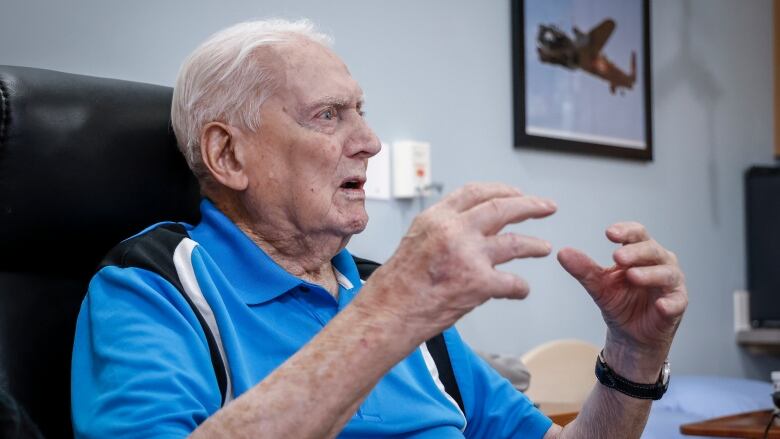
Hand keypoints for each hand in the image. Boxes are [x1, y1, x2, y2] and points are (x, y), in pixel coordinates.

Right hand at [361, 183, 556, 340]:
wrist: (387, 314)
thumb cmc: (396, 286)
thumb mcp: (416, 240)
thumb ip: (444, 229)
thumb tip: (472, 226)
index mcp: (437, 217)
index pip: (476, 192)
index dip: (502, 190)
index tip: (516, 193)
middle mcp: (454, 230)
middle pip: (502, 208)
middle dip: (529, 206)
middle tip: (546, 207)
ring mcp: (468, 255)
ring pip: (515, 242)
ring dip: (534, 245)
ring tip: (544, 247)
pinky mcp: (478, 283)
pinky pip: (512, 282)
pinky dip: (520, 288)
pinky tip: (521, 290)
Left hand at [557, 222, 687, 379]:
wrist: (630, 335)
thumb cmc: (620, 303)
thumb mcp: (599, 286)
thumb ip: (584, 270)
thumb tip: (562, 253)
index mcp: (641, 253)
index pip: (637, 234)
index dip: (625, 231)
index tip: (609, 233)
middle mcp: (660, 262)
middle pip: (652, 250)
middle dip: (635, 252)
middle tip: (617, 257)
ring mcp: (671, 283)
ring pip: (666, 273)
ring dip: (650, 274)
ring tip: (632, 276)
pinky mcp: (677, 304)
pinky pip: (676, 302)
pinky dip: (669, 303)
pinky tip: (661, 306)